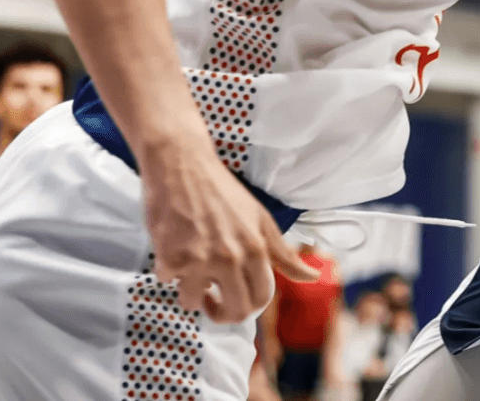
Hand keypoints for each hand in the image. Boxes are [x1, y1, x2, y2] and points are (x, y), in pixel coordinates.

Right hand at [142, 134, 316, 321]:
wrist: (183, 167)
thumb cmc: (223, 191)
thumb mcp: (260, 219)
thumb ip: (283, 253)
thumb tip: (312, 276)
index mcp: (256, 249)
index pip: (261, 299)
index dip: (248, 307)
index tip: (236, 298)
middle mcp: (231, 258)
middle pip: (233, 311)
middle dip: (221, 312)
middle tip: (211, 298)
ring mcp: (200, 261)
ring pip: (193, 302)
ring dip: (189, 290)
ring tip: (190, 266)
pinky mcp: (170, 258)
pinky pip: (167, 281)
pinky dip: (167, 269)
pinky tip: (172, 248)